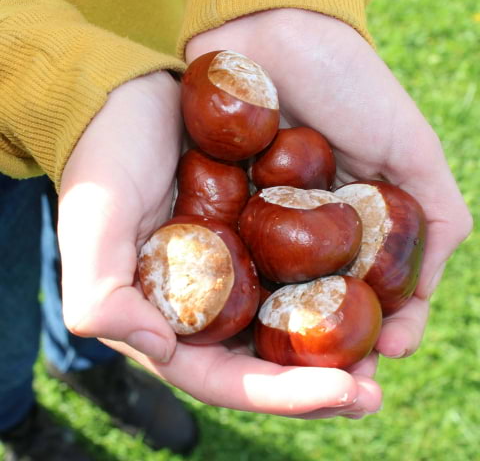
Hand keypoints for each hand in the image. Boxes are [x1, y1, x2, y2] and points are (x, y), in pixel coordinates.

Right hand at [58, 69, 378, 419]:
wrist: (137, 91)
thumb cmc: (109, 155)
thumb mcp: (94, 224)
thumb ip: (103, 295)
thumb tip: (161, 349)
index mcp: (172, 313)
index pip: (225, 377)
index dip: (281, 394)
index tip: (342, 392)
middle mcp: (212, 296)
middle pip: (269, 359)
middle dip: (323, 381)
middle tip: (374, 388)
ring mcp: (242, 262)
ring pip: (295, 318)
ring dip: (340, 340)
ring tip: (388, 346)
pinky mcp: (264, 226)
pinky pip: (307, 263)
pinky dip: (340, 280)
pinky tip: (376, 284)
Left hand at [185, 9, 471, 358]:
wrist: (273, 33)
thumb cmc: (348, 84)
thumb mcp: (409, 153)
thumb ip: (433, 224)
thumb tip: (417, 308)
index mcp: (345, 231)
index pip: (360, 302)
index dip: (372, 339)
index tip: (378, 369)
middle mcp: (297, 240)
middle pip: (309, 314)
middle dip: (324, 357)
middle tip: (339, 390)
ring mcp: (253, 231)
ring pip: (265, 304)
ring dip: (280, 345)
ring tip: (293, 379)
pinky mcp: (211, 215)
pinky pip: (221, 269)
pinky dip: (235, 301)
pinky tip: (244, 329)